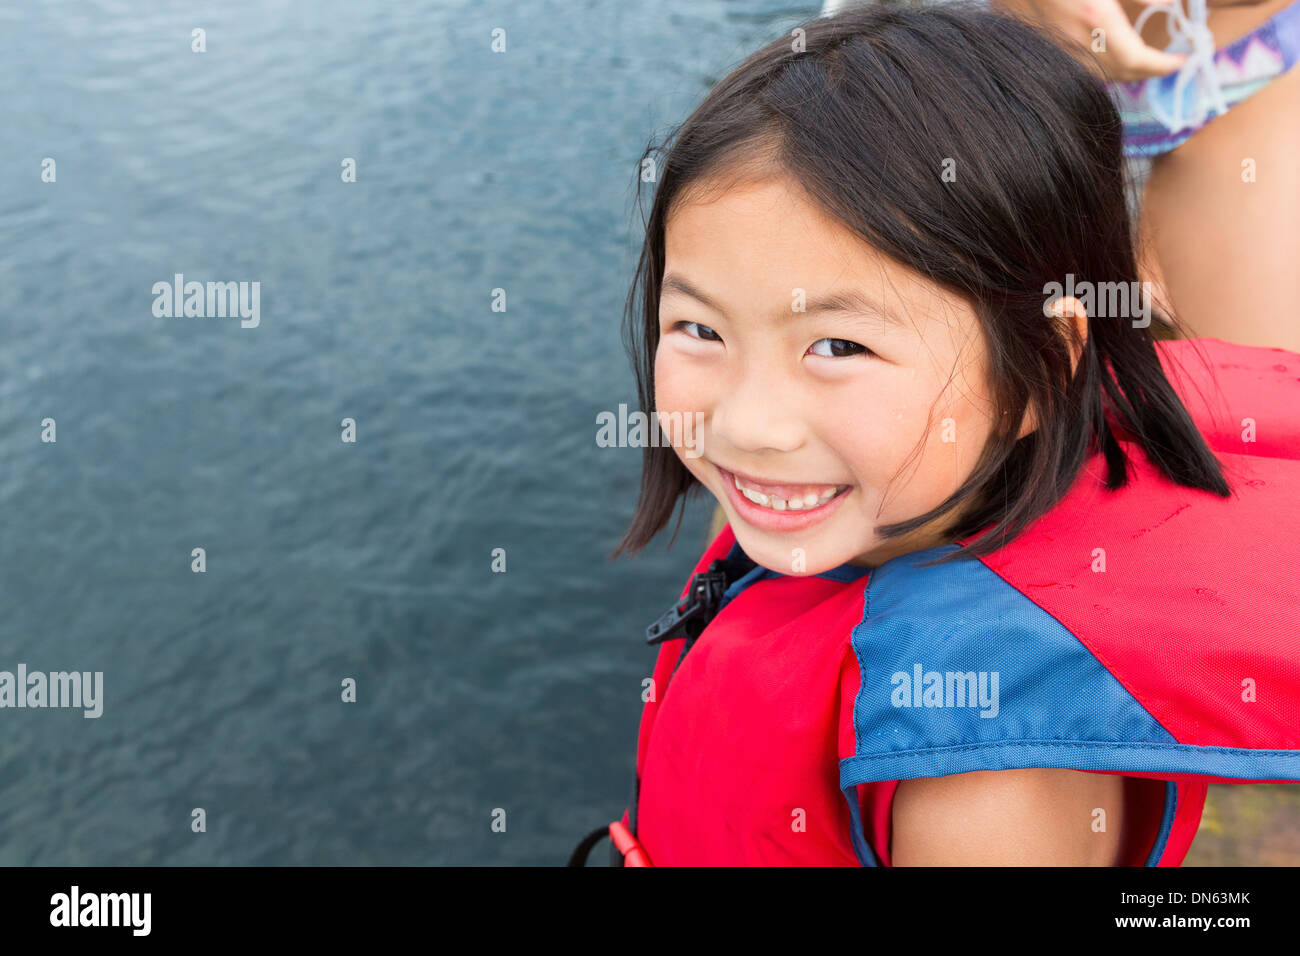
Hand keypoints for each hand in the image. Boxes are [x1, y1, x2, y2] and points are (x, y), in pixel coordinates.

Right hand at [992, 0, 1188, 81]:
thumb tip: (1169, 2)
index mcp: (1096, 16)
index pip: (1138, 59)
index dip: (1162, 65)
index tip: (1180, 61)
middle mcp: (1075, 40)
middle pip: (1119, 73)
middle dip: (1145, 71)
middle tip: (1165, 63)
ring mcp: (1055, 47)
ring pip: (1096, 74)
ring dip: (1122, 72)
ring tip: (1139, 61)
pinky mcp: (1039, 45)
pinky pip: (1075, 66)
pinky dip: (1098, 66)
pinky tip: (1104, 54)